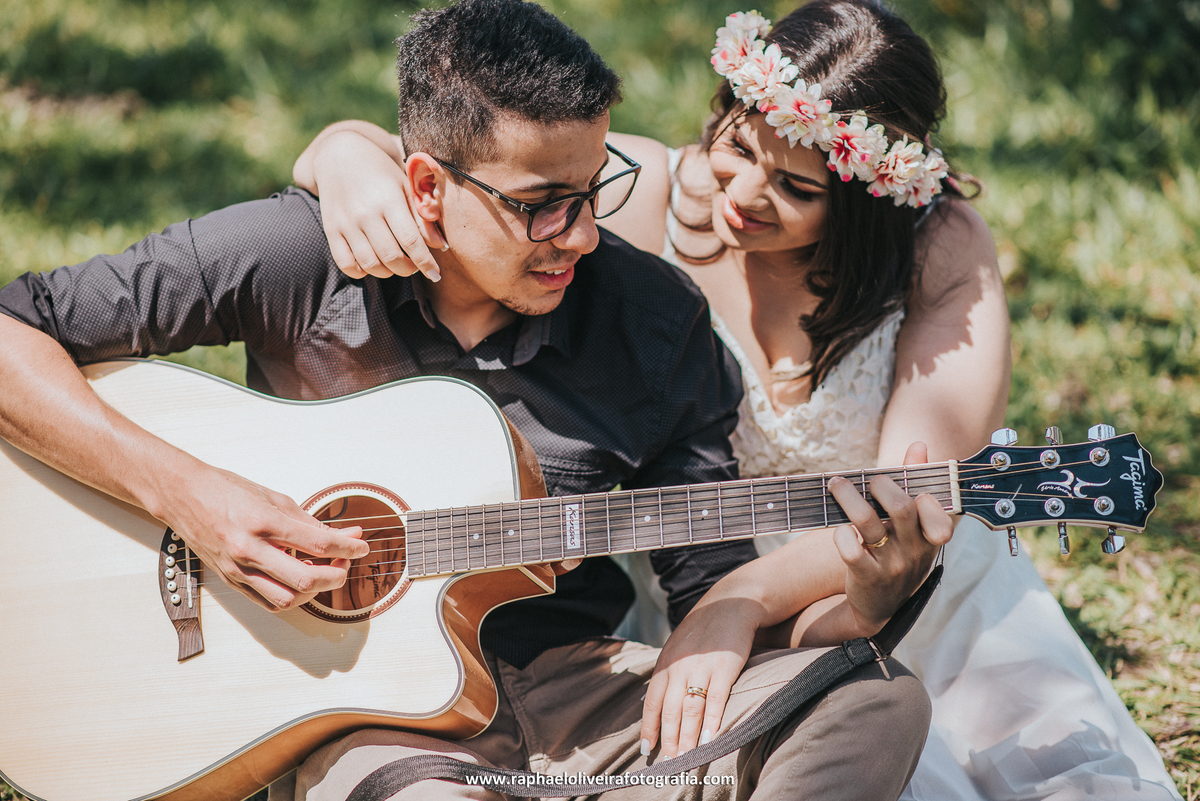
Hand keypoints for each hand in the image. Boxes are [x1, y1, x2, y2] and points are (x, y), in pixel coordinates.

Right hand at [158, 465, 370, 611]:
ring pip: (288, 600)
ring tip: (324, 572)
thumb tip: (341, 535)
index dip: (347, 547)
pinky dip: (292, 597)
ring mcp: (239, 570)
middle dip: (337, 575)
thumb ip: (308, 520)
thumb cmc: (226, 491)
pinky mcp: (232, 581)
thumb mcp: (273, 497)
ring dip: (315, 592)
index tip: (361, 545)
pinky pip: (269, 602)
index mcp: (263, 523)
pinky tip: (301, 582)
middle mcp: (249, 550)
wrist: (183, 496)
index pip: (317, 543)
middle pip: (306, 580)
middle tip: (345, 560)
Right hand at [312, 130, 444, 281]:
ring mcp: (346, 223)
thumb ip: (423, 216)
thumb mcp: (406, 187)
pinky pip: (347, 264)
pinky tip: (373, 264)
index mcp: (389, 199)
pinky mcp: (331, 230)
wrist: (340, 155)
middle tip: (414, 266)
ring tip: (396, 264)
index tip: (435, 274)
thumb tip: (440, 246)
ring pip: (370, 264)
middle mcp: (366, 213)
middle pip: (391, 257)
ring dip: (388, 272)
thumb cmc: (382, 173)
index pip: (411, 240)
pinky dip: (362, 272)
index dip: (425, 262)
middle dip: (408, 269)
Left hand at [640, 595, 760, 758]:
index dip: (649, 728)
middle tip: (670, 763)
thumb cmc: (701, 632)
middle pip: (670, 711)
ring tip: (687, 758)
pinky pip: (717, 699)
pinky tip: (710, 739)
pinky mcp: (725, 668)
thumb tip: (651, 702)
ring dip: (688, 737)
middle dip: (669, 740)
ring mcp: (702, 668)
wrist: (729, 605)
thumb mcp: (675, 649)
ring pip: (691, 709)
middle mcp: (679, 668)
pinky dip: (713, 722)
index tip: (647, 750)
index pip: (651, 703)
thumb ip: (666, 675)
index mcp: (665, 665)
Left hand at [828, 441, 953, 633]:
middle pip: (901, 509)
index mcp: (929, 536)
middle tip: (869, 479)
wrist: (880, 607)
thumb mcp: (913, 528)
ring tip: (836, 484)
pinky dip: (840, 534)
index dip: (927, 498)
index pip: (940, 515)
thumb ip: (915, 484)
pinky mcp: (866, 577)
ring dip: (848, 497)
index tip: (911, 488)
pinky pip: (851, 550)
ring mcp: (891, 565)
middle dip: (882, 486)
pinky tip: (838, 529)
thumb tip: (919, 445)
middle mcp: (914, 551)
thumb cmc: (897, 554)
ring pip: (868, 522)